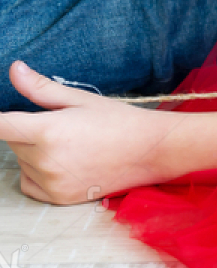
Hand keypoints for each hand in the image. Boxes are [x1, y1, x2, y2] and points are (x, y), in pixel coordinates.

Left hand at [0, 61, 173, 203]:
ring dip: (33, 152)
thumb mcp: (81, 100)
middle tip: (60, 125)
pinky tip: (61, 163)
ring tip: (69, 145)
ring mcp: (51, 181)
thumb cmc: (119, 121)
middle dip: (27, 131)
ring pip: (22, 162)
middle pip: (13, 142)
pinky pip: (28, 183)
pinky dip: (36, 173)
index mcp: (48, 130)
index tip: (3, 118)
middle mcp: (45, 160)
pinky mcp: (58, 197)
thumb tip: (14, 69)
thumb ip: (40, 88)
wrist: (151, 151)